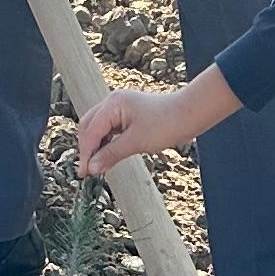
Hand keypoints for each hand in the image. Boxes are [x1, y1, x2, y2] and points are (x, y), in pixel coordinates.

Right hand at [77, 85, 204, 175]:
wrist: (190, 115)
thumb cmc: (166, 124)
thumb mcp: (136, 142)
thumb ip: (111, 154)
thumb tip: (92, 168)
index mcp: (113, 104)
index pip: (91, 131)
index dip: (86, 153)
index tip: (84, 173)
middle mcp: (113, 102)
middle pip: (89, 126)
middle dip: (87, 148)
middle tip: (88, 170)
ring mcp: (120, 108)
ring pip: (98, 128)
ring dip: (96, 146)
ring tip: (97, 166)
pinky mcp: (127, 115)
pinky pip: (110, 129)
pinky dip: (106, 143)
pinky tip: (107, 155)